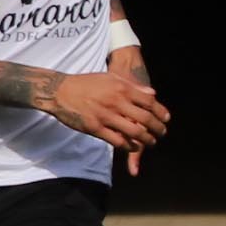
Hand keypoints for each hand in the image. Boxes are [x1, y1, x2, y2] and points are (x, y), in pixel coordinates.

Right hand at [42, 70, 167, 162]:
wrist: (59, 91)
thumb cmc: (85, 83)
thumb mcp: (110, 78)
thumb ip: (132, 86)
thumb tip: (152, 94)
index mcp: (121, 89)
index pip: (149, 102)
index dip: (161, 112)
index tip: (166, 119)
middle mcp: (116, 102)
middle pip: (146, 119)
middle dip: (158, 129)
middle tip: (162, 133)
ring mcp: (106, 116)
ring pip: (134, 132)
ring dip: (146, 140)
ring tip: (150, 142)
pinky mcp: (95, 128)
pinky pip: (117, 141)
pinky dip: (129, 146)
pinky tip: (132, 146)